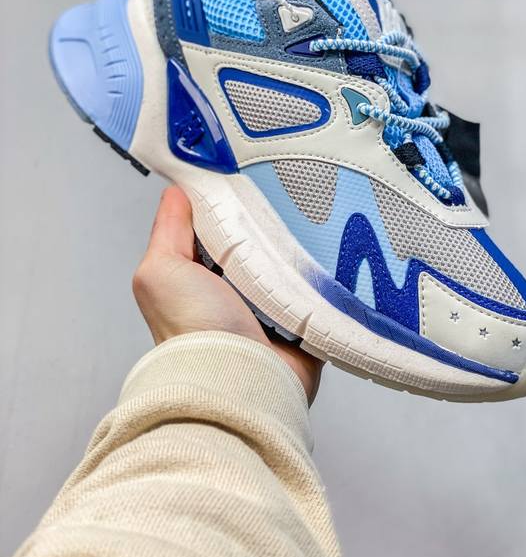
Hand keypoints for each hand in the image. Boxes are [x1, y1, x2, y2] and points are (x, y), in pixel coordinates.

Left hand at [133, 186, 321, 402]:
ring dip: (300, 244)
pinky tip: (333, 247)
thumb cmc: (193, 331)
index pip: (217, 224)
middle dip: (272, 218)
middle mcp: (234, 287)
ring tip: (315, 217)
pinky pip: (320, 283)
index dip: (229, 199)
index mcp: (199, 274)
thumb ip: (168, 229)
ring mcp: (272, 303)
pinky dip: (325, 270)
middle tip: (288, 194)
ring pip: (291, 257)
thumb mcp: (161, 271)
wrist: (240, 383)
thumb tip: (177, 190)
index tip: (246, 173)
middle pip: (258, 236)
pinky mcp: (304, 317)